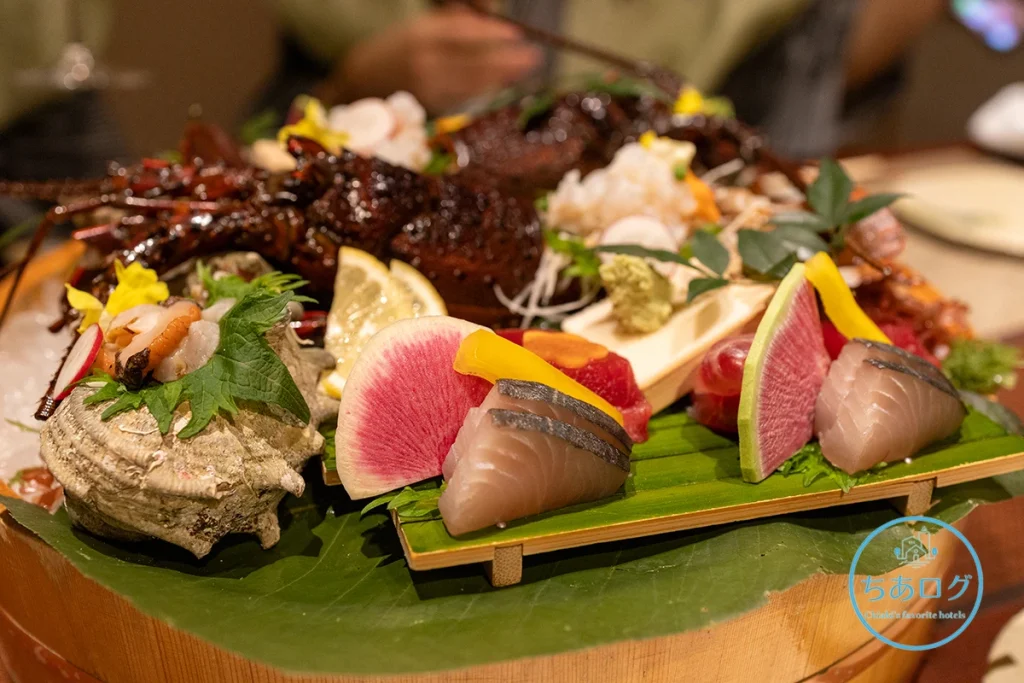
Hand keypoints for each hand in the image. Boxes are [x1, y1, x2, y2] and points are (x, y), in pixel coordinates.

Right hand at [325, 6, 541, 111]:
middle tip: (533, 57)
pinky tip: (499, 84)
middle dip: (506, 60)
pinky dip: (484, 90)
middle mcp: (423, 64)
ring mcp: (427, 89)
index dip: (493, 36)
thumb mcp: (417, 31)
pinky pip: (463, 99)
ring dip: (501, 77)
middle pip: (474, 61)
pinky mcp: (428, 109)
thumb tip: (494, 27)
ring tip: (523, 70)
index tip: (516, 35)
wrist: (356, 85)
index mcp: (419, 38)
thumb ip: (452, 26)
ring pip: (472, 83)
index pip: (464, 35)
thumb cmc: (393, 53)